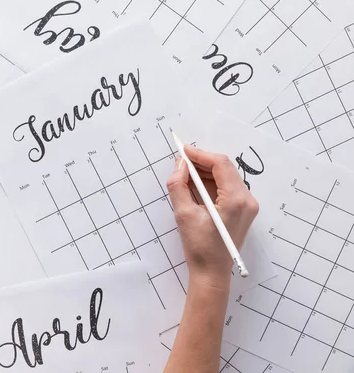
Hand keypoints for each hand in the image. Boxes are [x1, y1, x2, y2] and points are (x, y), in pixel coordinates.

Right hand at [166, 145, 258, 286]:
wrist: (211, 273)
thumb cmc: (199, 248)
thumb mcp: (183, 214)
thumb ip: (178, 185)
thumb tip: (179, 165)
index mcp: (236, 200)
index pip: (220, 164)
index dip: (200, 155)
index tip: (183, 151)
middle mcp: (247, 200)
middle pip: (225, 169)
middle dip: (202, 163)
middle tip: (181, 162)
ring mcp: (247, 206)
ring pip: (225, 178)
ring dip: (205, 173)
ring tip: (184, 174)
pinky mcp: (242, 211)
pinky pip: (226, 189)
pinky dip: (210, 184)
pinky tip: (194, 185)